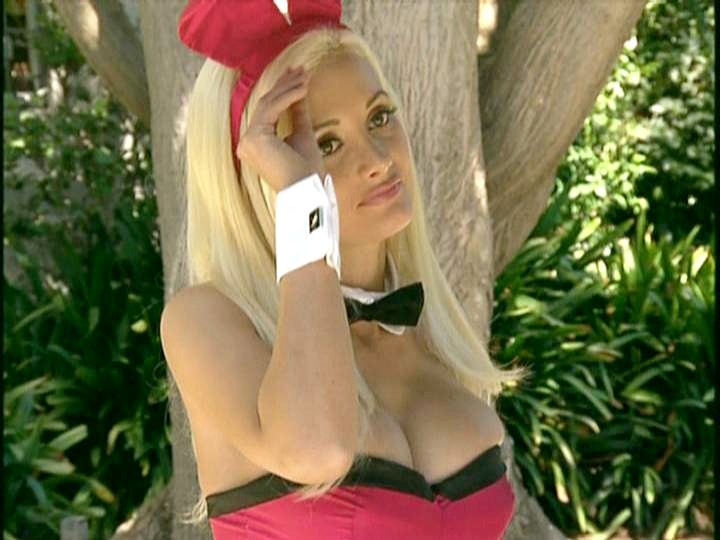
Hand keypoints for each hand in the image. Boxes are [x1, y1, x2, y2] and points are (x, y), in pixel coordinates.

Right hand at [235, 66, 326, 191]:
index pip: (267, 110)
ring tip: (305, 76)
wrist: (307, 190)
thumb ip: (297, 114)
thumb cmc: (306, 170)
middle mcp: (247, 142)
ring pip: (268, 104)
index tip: (297, 76)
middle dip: (284, 84)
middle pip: (266, 104)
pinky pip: (272, 109)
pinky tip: (303, 88)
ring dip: (288, 87)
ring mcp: (248, 140)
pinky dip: (288, 97)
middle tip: (300, 69)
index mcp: (256, 144)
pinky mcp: (255, 138)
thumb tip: (299, 92)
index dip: (281, 91)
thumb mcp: (302, 135)